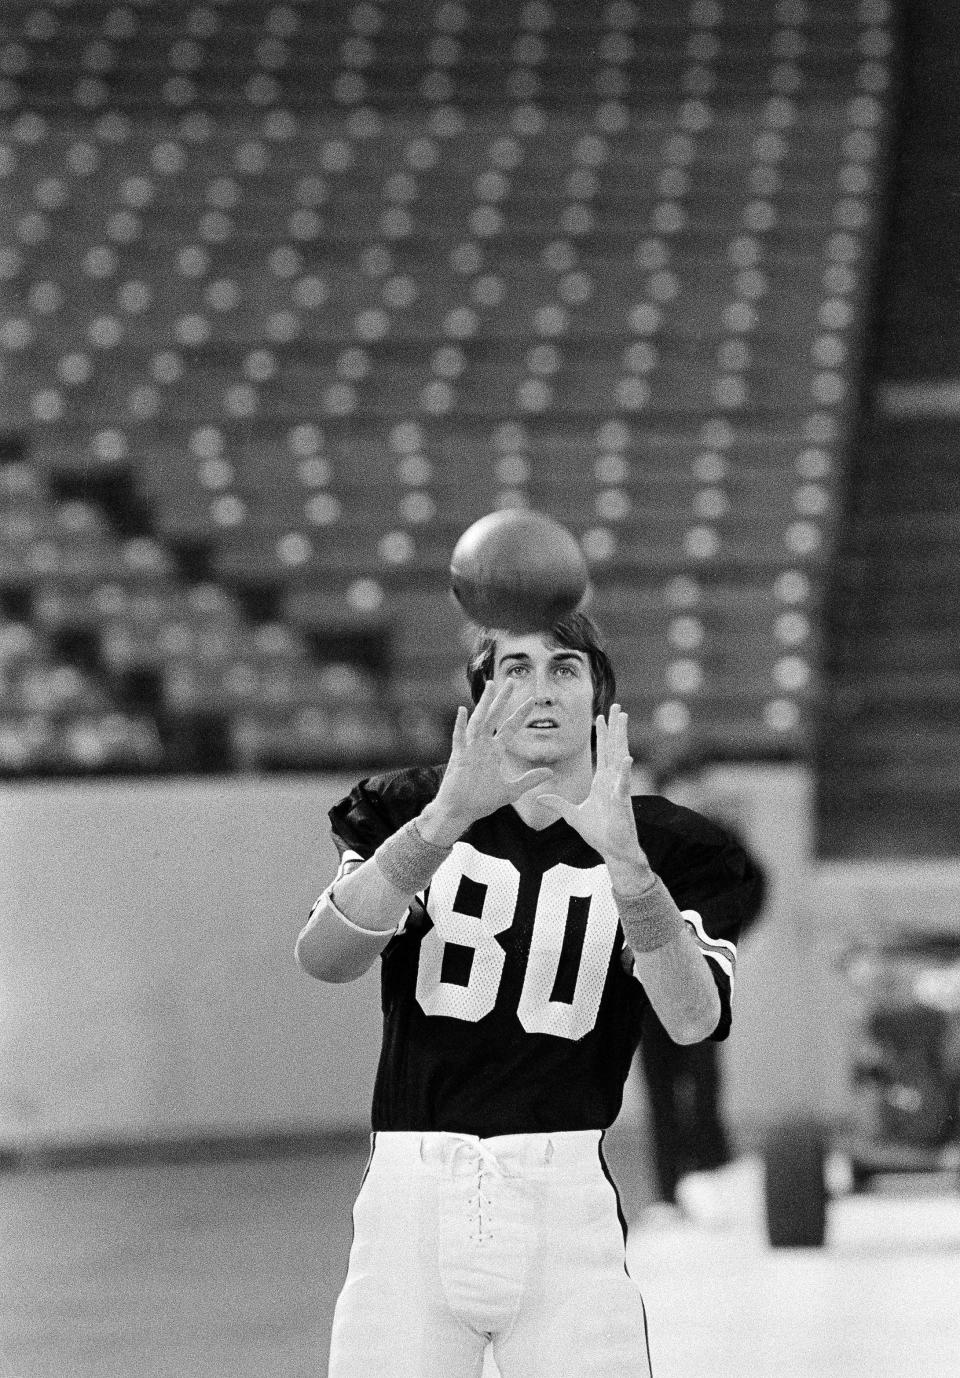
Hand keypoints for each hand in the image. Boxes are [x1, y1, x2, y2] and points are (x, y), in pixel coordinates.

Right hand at [419, 681, 554, 843]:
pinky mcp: (459, 758)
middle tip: (511, 680)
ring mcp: (470, 750)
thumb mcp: (511, 790)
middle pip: (494, 716)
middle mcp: (482, 746)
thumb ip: (529, 779)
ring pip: (478, 721)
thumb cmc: (481, 801)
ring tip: (490, 686)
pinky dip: (460, 725)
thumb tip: (550, 772)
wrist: (460, 811)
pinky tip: (462, 711)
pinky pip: (459, 739)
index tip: (531, 701)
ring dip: (484, 704)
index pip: (509, 727)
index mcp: (494, 751)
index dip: (520, 714)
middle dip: (503, 699)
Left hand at [535, 704, 649, 881]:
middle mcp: (612, 781)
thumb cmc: (599, 833)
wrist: (614, 851)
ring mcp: (618, 789)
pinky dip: (624, 772)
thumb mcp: (573, 816)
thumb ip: (558, 804)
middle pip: (613, 748)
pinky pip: (623, 785)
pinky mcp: (621, 802)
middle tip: (617, 706)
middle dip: (614, 727)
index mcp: (602, 782)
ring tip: (623, 718)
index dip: (600, 734)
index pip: (601, 752)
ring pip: (620, 758)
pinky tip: (627, 758)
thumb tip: (540, 797)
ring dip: (621, 738)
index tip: (599, 715)